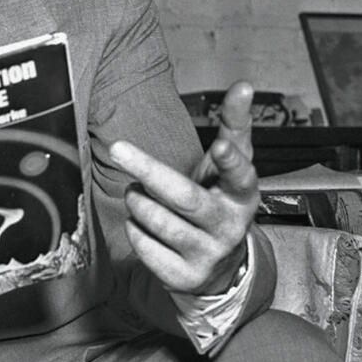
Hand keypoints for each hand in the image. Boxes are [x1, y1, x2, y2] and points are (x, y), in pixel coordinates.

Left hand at [111, 80, 258, 295]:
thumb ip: (235, 125)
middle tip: (118, 148)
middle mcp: (229, 226)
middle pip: (184, 197)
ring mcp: (208, 255)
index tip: (222, 145)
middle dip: (148, 170)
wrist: (220, 264)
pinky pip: (144, 246)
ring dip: (137, 201)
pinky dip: (135, 229)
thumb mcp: (231, 166)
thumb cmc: (219, 199)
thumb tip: (243, 84)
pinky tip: (142, 224)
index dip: (231, 161)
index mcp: (243, 195)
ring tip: (137, 193)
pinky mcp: (184, 277)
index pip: (241, 176)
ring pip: (157, 221)